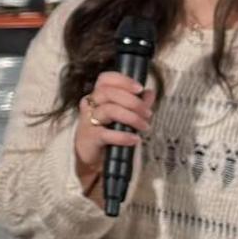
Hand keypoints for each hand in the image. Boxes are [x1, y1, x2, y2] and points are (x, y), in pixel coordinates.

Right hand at [74, 70, 155, 185]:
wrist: (95, 159)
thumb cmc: (109, 134)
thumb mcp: (126, 117)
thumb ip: (138, 104)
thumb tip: (150, 92)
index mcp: (98, 97)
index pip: (105, 79)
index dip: (123, 80)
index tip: (140, 88)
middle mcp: (90, 105)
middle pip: (108, 92)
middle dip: (133, 102)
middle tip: (148, 113)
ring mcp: (88, 121)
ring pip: (109, 110)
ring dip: (132, 117)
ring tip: (144, 127)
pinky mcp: (89, 137)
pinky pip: (106, 133)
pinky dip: (123, 136)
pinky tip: (134, 139)